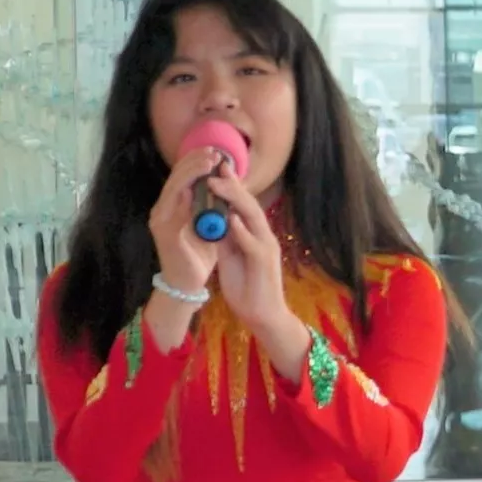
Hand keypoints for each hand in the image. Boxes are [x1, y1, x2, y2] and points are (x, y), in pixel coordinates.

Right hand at [146, 142, 224, 305]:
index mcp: (172, 205)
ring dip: (191, 176)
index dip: (197, 162)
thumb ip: (211, 206)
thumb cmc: (200, 254)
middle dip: (195, 163)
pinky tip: (194, 191)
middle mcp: (162, 209)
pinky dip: (185, 202)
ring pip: (174, 191)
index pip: (183, 177)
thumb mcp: (209, 225)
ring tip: (208, 164)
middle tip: (214, 152)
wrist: (189, 283)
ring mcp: (161, 221)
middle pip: (177, 179)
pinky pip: (174, 215)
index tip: (215, 151)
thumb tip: (224, 184)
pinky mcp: (165, 236)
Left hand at [205, 163, 282, 327]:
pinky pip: (253, 243)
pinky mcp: (264, 263)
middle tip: (216, 166)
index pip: (242, 205)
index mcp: (255, 235)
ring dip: (235, 199)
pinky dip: (241, 230)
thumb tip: (214, 219)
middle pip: (249, 205)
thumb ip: (225, 238)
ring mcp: (267, 249)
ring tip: (218, 183)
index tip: (216, 166)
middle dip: (232, 185)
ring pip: (253, 217)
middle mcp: (264, 237)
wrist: (263, 316)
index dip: (231, 185)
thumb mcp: (231, 257)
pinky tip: (230, 218)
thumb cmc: (247, 288)